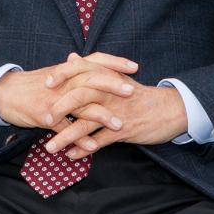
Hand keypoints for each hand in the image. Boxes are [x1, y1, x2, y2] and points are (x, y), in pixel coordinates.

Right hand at [0, 52, 137, 153]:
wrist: (3, 94)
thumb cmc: (29, 85)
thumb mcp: (51, 74)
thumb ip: (69, 70)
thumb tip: (81, 61)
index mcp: (65, 71)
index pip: (93, 60)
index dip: (114, 62)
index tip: (134, 66)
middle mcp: (62, 82)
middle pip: (91, 80)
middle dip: (113, 85)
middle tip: (132, 91)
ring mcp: (54, 100)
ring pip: (81, 106)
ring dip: (101, 116)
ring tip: (119, 125)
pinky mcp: (45, 117)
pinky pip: (65, 129)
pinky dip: (79, 138)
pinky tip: (92, 147)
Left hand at [44, 77, 188, 159]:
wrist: (170, 109)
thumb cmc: (138, 95)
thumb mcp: (116, 77)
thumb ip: (92, 68)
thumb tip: (71, 57)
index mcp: (107, 77)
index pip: (80, 70)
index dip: (62, 75)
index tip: (45, 83)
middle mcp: (110, 93)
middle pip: (80, 96)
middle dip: (59, 108)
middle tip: (43, 119)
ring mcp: (115, 112)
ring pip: (86, 123)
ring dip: (66, 136)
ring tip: (49, 147)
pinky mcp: (123, 130)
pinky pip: (99, 141)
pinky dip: (84, 149)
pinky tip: (70, 155)